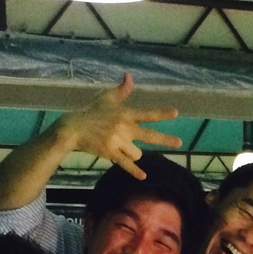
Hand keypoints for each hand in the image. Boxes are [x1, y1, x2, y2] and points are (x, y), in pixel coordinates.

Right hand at [58, 76, 182, 178]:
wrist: (72, 129)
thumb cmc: (90, 113)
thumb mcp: (106, 99)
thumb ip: (121, 91)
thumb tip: (129, 76)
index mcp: (124, 114)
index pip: (147, 114)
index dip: (161, 114)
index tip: (176, 113)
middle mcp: (124, 128)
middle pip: (149, 135)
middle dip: (165, 139)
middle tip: (179, 142)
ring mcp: (118, 141)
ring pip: (137, 153)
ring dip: (134, 153)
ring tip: (121, 148)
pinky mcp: (110, 153)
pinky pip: (126, 163)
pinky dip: (134, 170)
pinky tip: (143, 176)